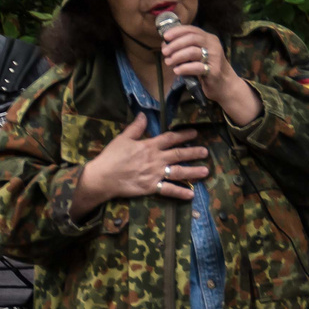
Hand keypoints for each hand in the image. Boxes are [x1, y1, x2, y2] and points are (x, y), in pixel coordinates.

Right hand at [72, 114, 208, 218]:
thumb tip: (143, 114)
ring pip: (179, 172)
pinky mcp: (151, 187)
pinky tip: (190, 194)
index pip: (170, 138)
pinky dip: (180, 192)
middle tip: (205, 152)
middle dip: (193, 153)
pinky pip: (168, 190)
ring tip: (206, 171)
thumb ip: (135, 127)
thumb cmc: (111, 157)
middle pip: (179, 154)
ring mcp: (155, 174)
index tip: (194, 133)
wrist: (103, 177)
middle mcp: (156, 159)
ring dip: (193, 171)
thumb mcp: (122, 139)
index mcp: (149, 146)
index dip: (183, 135)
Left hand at [159, 24, 260, 124]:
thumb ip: (185, 48)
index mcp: (209, 39)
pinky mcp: (213, 71)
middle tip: (164, 52)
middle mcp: (213, 45)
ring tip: (168, 62)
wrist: (224, 85)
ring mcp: (214, 57)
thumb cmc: (207, 68)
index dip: (177, 31)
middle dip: (175, 45)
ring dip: (177, 56)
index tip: (165, 37)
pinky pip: (196, 67)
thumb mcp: (197, 55)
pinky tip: (176, 71)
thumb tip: (165, 45)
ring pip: (193, 52)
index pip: (192, 30)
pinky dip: (184, 68)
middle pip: (192, 39)